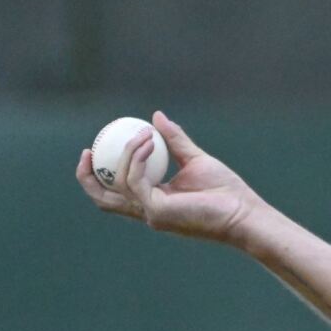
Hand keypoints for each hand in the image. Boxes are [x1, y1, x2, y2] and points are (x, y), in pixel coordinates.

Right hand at [75, 111, 262, 245]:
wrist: (244, 212)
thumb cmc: (226, 192)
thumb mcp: (195, 159)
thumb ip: (174, 140)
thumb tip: (156, 117)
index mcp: (154, 202)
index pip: (116, 193)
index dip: (97, 175)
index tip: (95, 148)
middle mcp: (148, 211)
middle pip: (103, 200)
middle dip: (86, 177)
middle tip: (88, 149)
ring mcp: (151, 214)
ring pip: (119, 183)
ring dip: (126, 153)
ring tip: (144, 134)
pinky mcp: (158, 212)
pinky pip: (135, 180)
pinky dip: (136, 158)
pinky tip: (148, 141)